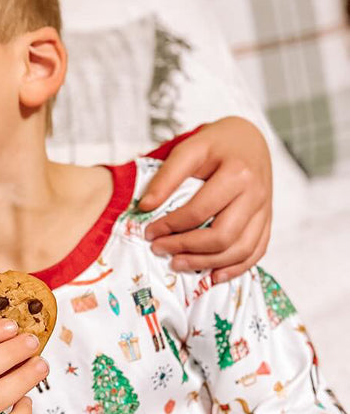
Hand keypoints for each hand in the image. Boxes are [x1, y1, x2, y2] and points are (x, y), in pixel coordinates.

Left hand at [140, 118, 271, 282]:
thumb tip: (146, 206)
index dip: (170, 226)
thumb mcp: (190, 148)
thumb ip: (167, 176)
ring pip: (241, 250)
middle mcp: (256, 194)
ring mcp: (265, 210)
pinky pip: (256, 251)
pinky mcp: (267, 220)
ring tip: (178, 263)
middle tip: (159, 249)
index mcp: (237, 174)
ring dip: (207, 263)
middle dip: (186, 248)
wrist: (249, 138)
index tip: (148, 231)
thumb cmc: (217, 144)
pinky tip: (213, 275)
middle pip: (222, 235)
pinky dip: (236, 268)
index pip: (199, 211)